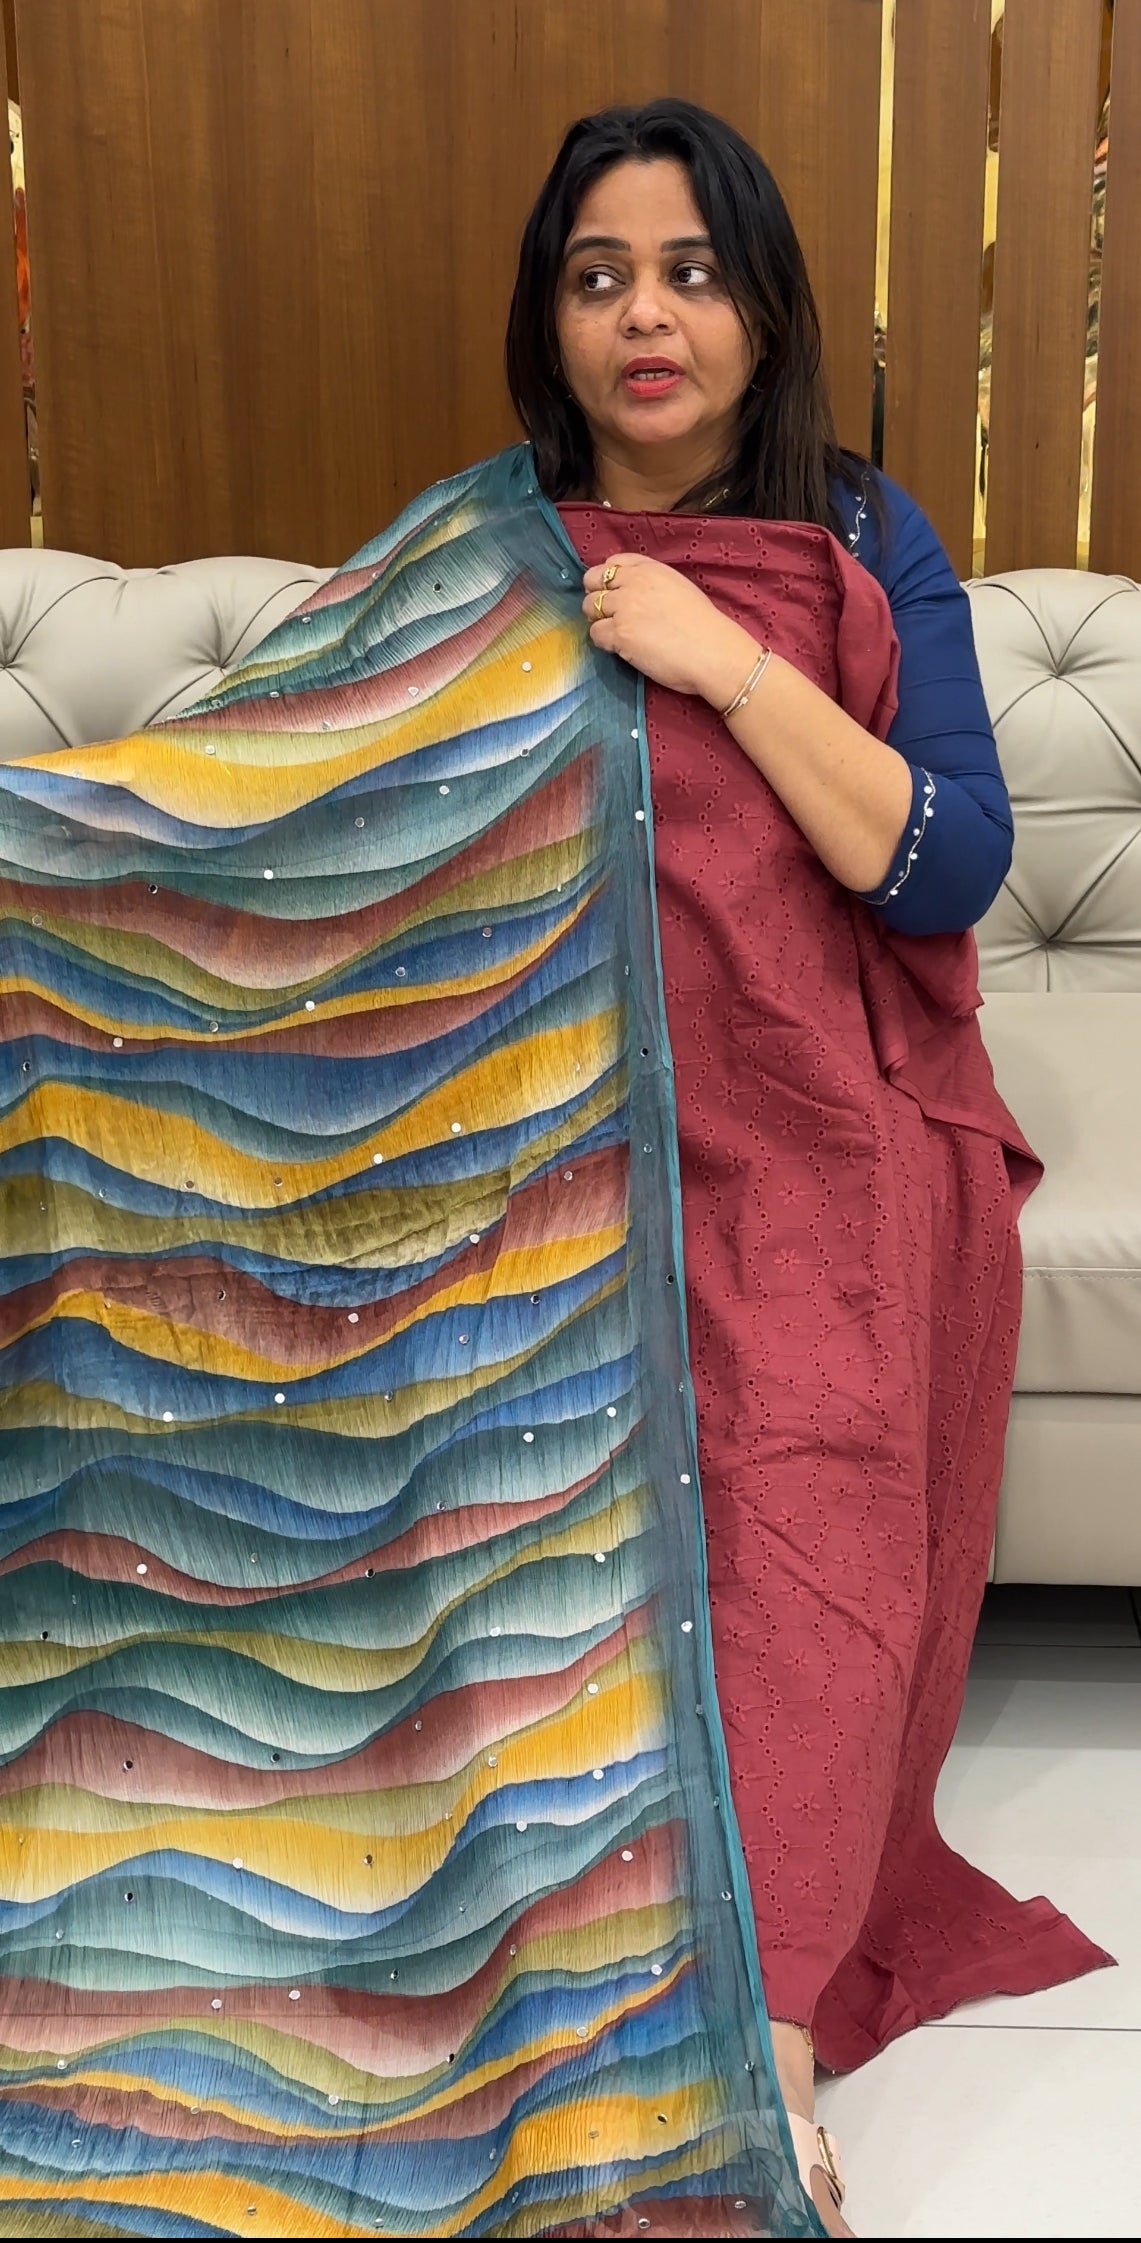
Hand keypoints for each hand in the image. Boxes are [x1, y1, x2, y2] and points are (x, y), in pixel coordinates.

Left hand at [582, 552, 759, 707]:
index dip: (607, 579)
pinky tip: (620, 648)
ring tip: (615, 632)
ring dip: (598, 620)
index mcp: (650, 569)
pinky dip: (603, 642)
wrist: (712, 651)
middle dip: (596, 597)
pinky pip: (595, 634)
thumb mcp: (679, 588)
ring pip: (590, 607)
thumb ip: (653, 584)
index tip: (613, 593)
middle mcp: (634, 583)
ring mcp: (625, 608)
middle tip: (608, 615)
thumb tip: (634, 594)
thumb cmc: (704, 626)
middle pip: (593, 582)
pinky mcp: (620, 634)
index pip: (612, 562)